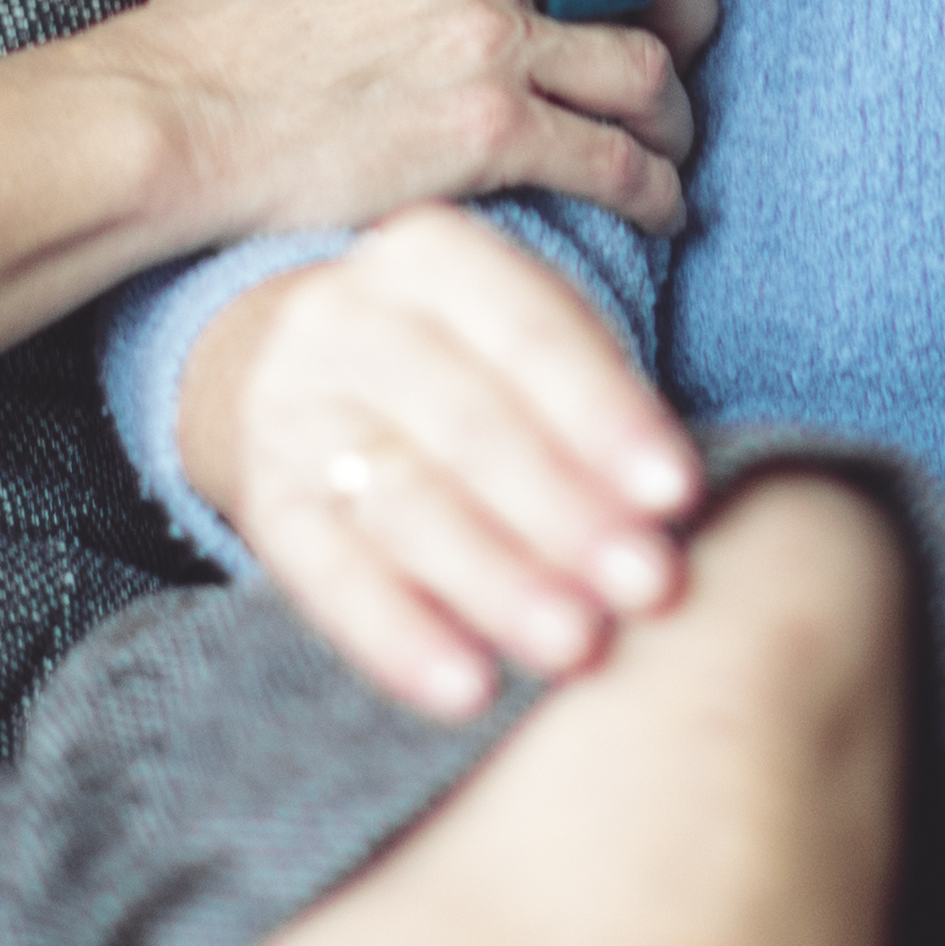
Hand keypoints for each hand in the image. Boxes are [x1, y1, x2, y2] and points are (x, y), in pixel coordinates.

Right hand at [96, 0, 724, 249]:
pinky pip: (613, 158)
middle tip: (689, 40)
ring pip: (643, 66)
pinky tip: (657, 210)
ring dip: (673, 111)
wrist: (165, 121)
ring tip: (670, 144)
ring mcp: (487, 39)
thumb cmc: (198, 22)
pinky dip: (653, 188)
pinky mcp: (487, 134)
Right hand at [189, 206, 705, 717]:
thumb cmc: (459, 361)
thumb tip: (674, 507)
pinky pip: (329, 577)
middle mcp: (348, 318)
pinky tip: (466, 689)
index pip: (529, 333)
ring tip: (575, 644)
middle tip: (647, 585)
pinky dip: (400, 637)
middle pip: (467, 421)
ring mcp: (294, 410)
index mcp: (432, 256)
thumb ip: (593, 400)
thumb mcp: (517, 334)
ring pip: (402, 500)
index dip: (605, 415)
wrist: (282, 368)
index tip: (679, 494)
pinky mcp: (265, 503)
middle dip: (565, 511)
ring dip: (495, 579)